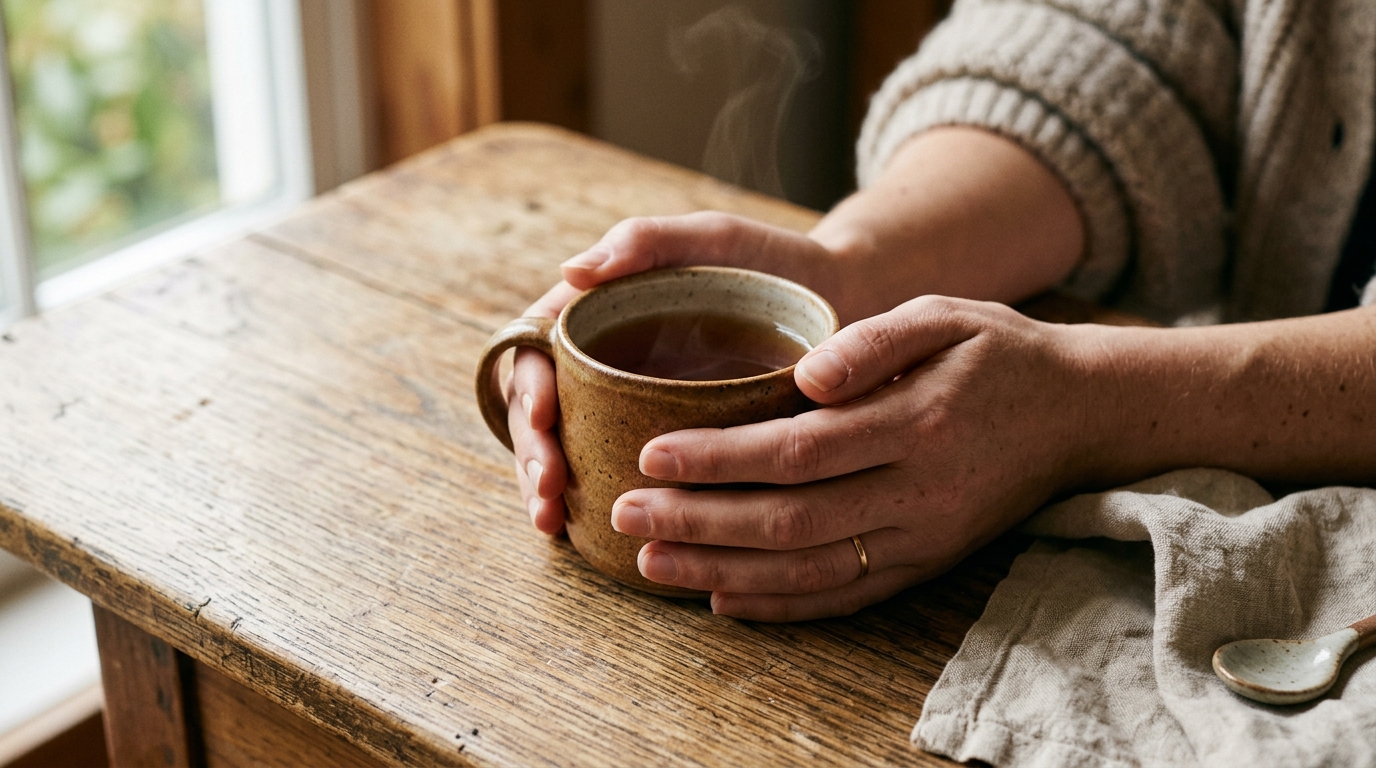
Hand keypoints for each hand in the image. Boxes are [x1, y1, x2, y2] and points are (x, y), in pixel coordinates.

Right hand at [509, 213, 849, 534]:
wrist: (842, 304)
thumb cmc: (775, 263)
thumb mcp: (714, 240)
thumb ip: (647, 241)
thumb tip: (570, 272)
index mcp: (599, 316)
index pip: (536, 351)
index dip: (527, 388)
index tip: (543, 420)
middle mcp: (607, 365)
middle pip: (541, 412)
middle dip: (533, 453)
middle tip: (546, 493)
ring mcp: (632, 408)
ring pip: (569, 451)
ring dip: (550, 490)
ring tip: (554, 523)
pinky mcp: (668, 445)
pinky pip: (618, 475)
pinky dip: (596, 504)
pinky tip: (591, 536)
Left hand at [607, 295, 1092, 620]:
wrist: (1080, 416)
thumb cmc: (1000, 353)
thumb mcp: (946, 316)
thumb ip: (875, 341)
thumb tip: (805, 376)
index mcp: (918, 422)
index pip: (798, 451)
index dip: (719, 460)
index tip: (651, 454)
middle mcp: (919, 493)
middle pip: (790, 521)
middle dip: (698, 522)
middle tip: (624, 513)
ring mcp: (924, 539)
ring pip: (808, 570)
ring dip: (722, 572)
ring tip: (652, 564)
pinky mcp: (927, 564)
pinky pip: (846, 597)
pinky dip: (781, 604)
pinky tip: (724, 599)